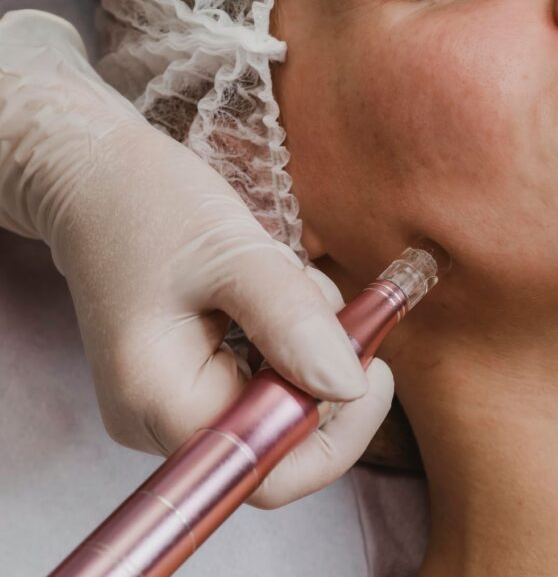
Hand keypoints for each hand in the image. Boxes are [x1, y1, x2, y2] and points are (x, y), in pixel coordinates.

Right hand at [0, 9, 392, 506]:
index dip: (335, 432)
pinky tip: (269, 283)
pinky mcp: (184, 372)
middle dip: (321, 374)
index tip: (373, 368)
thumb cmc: (150, 203)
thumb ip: (291, 321)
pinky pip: (254, 373)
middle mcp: (156, 419)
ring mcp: (167, 399)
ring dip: (303, 344)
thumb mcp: (232, 253)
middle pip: (273, 439)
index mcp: (158, 402)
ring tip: (287, 275)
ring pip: (271, 400)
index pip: (265, 470)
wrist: (96, 176)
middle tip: (335, 302)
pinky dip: (282, 334)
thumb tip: (349, 386)